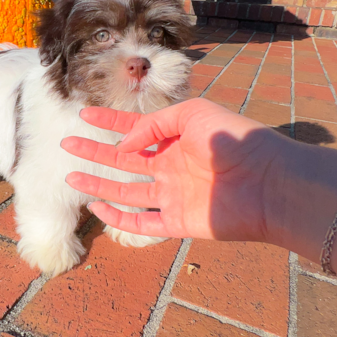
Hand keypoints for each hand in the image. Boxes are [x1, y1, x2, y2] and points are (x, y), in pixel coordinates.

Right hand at [62, 98, 292, 242]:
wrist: (268, 182)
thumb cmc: (236, 141)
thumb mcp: (193, 114)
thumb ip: (155, 124)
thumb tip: (125, 145)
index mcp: (178, 140)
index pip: (136, 129)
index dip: (110, 121)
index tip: (85, 114)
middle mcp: (173, 167)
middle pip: (125, 160)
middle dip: (96, 152)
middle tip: (67, 144)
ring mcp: (174, 196)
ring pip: (127, 191)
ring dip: (98, 183)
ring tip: (71, 175)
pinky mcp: (179, 222)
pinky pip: (142, 223)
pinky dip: (118, 217)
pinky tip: (98, 206)